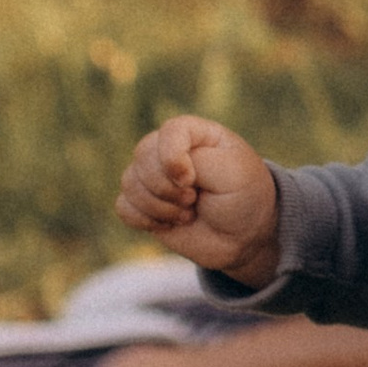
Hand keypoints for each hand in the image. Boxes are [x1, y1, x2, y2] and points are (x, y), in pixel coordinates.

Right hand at [115, 115, 281, 283]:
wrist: (244, 235)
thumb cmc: (243, 196)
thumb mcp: (232, 174)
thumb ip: (197, 162)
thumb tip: (164, 172)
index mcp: (196, 134)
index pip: (170, 131)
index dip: (172, 157)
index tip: (190, 181)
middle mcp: (170, 150)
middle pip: (143, 156)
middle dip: (167, 187)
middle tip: (193, 200)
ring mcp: (155, 177)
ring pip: (129, 182)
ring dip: (158, 206)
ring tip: (187, 214)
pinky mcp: (145, 204)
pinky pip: (123, 207)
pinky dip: (143, 219)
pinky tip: (168, 225)